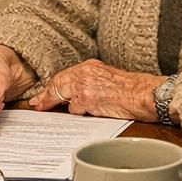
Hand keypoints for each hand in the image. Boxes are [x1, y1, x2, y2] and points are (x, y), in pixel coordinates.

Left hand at [29, 59, 159, 120]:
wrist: (145, 94)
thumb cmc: (132, 89)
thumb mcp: (107, 78)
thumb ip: (90, 81)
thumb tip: (74, 95)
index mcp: (90, 66)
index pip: (63, 76)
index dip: (51, 86)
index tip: (42, 95)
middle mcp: (85, 73)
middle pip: (57, 84)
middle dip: (45, 95)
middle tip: (36, 104)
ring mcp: (85, 86)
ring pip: (62, 95)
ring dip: (56, 104)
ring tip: (46, 109)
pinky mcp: (88, 99)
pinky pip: (74, 108)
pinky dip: (76, 113)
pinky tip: (83, 114)